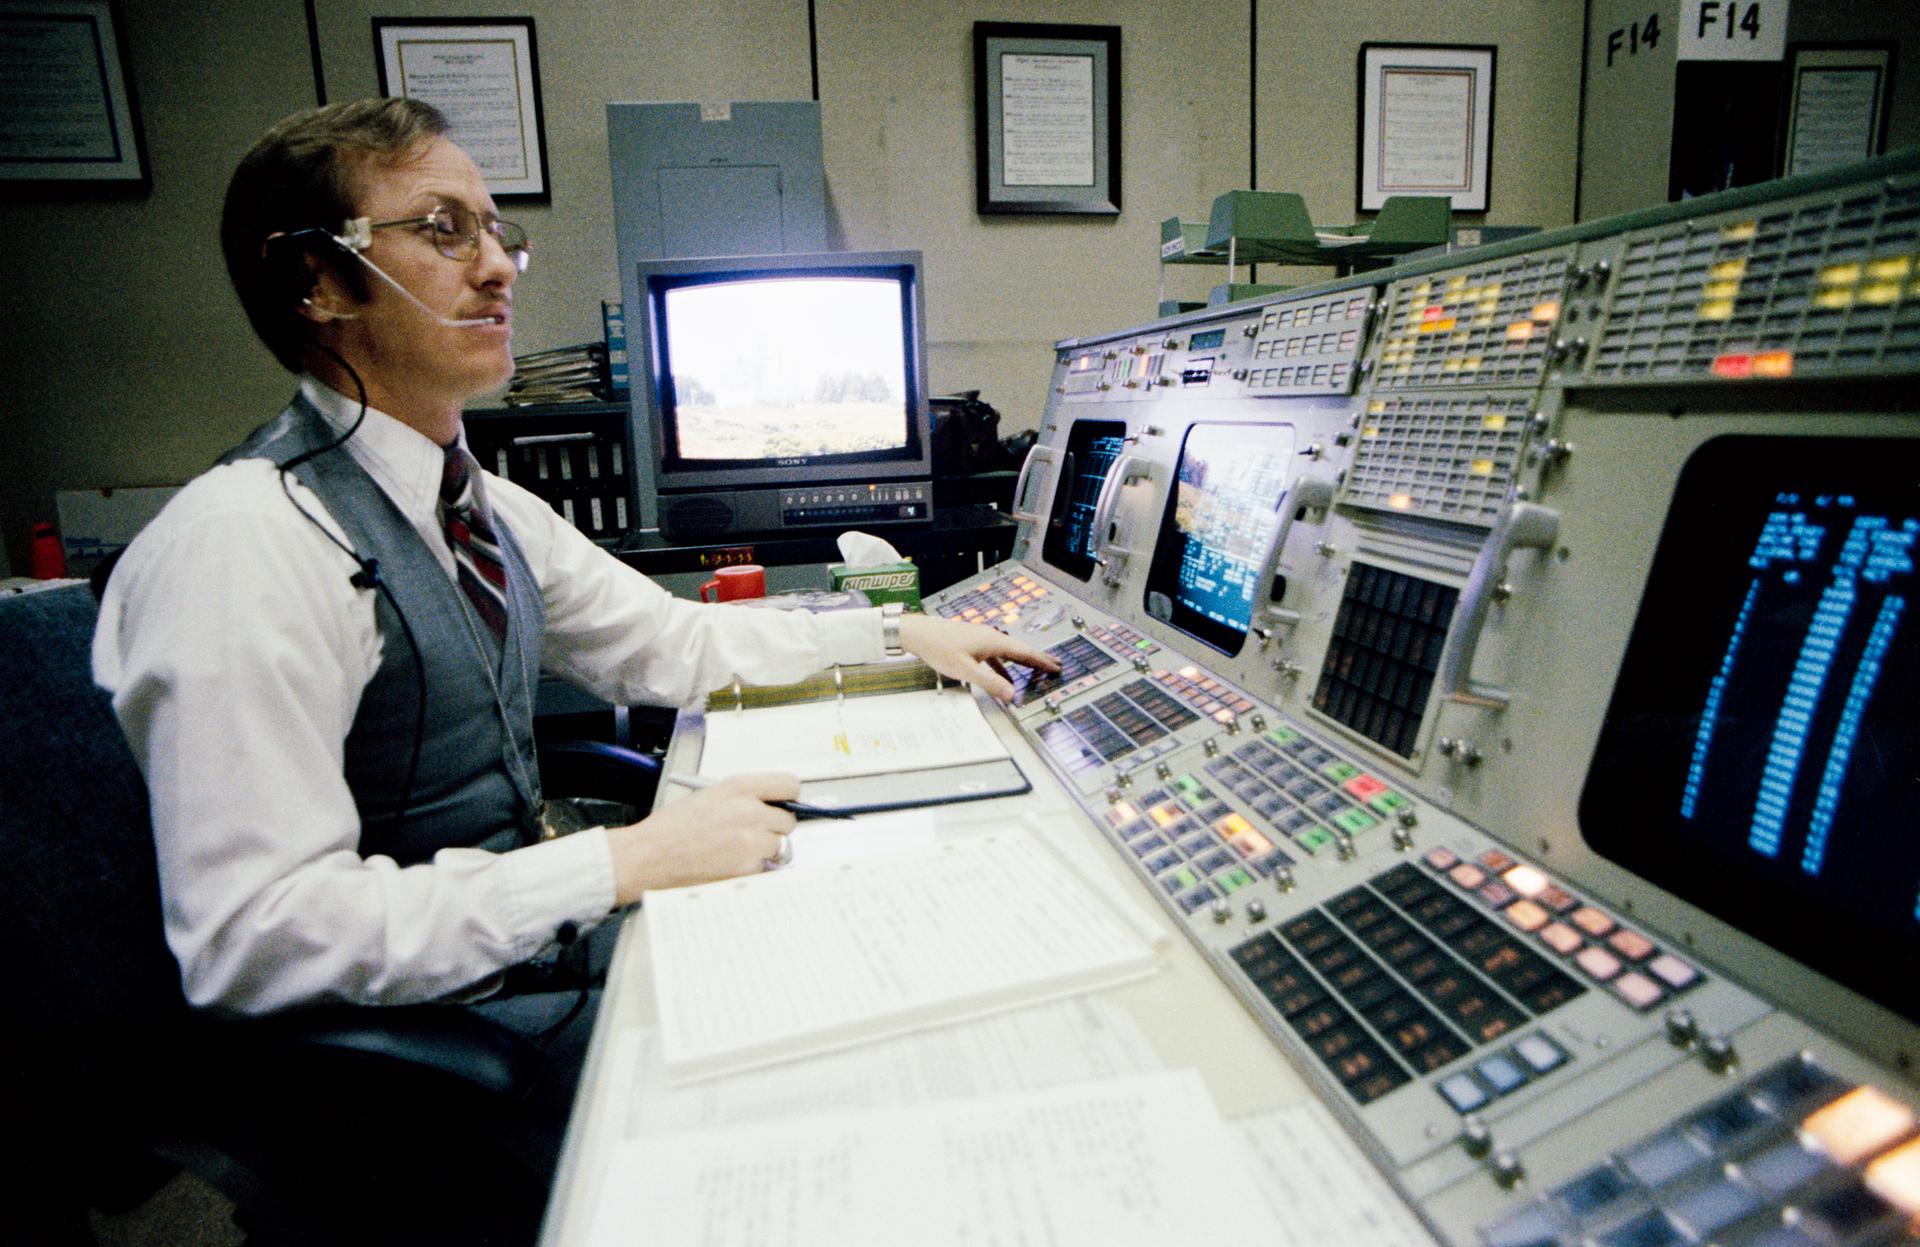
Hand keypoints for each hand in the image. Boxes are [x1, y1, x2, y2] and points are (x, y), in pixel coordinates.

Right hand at [605, 772, 797, 903]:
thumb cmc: (670, 829)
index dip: (788, 797)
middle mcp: (749, 812)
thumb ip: (743, 798)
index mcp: (739, 788)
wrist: (647, 857)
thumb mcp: (709, 796)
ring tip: (734, 850)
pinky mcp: (747, 868)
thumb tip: (770, 806)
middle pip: (789, 820)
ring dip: (764, 850)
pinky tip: (727, 864)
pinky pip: (764, 868)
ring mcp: (750, 842)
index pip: (789, 785)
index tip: (785, 804)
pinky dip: (751, 869)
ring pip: (779, 846)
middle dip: (775, 828)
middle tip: (754, 833)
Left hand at [896, 612, 1060, 701]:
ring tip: (1036, 670)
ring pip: (1008, 652)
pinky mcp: (973, 643)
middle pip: (1020, 650)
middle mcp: (991, 637)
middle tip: (1055, 665)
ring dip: (1022, 662)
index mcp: (993, 641)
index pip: (1025, 652)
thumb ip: (990, 683)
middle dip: (1038, 659)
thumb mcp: (966, 670)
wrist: (919, 633)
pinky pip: (995, 656)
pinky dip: (1004, 666)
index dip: (1042, 661)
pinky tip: (1005, 676)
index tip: (1056, 667)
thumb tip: (1012, 694)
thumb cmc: (940, 648)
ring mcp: (982, 639)